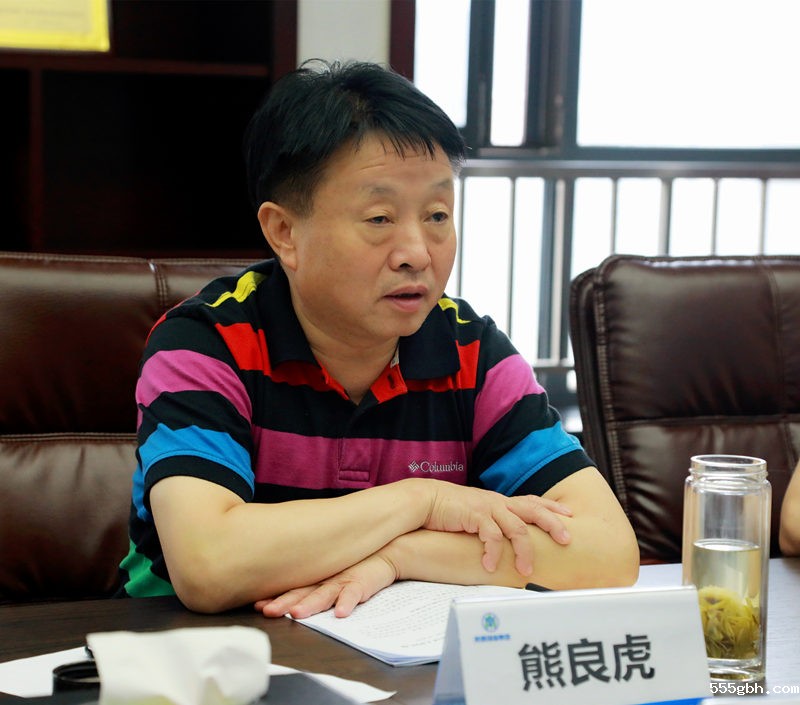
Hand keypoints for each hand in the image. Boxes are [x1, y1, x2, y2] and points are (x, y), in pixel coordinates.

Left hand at [255, 552, 398, 618]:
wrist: (387, 550)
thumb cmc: (357, 565)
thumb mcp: (333, 574)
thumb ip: (314, 585)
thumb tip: (287, 598)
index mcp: (317, 578)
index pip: (292, 588)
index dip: (275, 597)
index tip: (257, 605)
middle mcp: (326, 578)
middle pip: (302, 592)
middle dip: (285, 602)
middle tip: (268, 610)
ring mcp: (344, 579)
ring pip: (324, 593)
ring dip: (311, 603)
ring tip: (298, 614)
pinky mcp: (363, 581)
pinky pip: (355, 592)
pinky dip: (347, 601)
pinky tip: (341, 612)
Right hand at [422, 481, 571, 575]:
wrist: (426, 500)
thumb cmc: (451, 511)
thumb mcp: (478, 514)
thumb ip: (493, 523)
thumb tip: (506, 541)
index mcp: (501, 501)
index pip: (532, 501)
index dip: (552, 507)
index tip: (569, 516)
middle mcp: (498, 502)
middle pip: (534, 510)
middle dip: (552, 524)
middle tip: (566, 540)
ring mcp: (488, 507)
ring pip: (517, 527)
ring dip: (524, 551)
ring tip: (526, 571)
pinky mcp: (475, 514)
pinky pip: (491, 535)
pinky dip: (493, 552)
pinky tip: (490, 566)